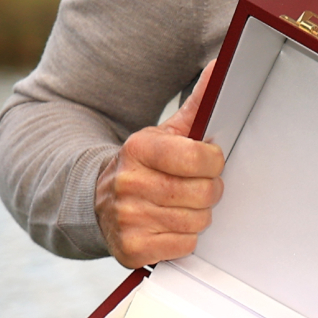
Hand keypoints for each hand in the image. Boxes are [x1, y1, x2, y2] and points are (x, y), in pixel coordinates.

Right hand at [95, 58, 226, 268]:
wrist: (99, 200)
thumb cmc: (145, 165)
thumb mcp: (166, 133)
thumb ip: (196, 105)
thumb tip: (218, 68)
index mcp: (139, 149)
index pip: (199, 158)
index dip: (213, 162)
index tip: (208, 161)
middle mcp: (128, 183)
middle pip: (203, 193)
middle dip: (209, 190)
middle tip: (196, 186)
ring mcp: (127, 218)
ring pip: (196, 222)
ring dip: (197, 216)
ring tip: (181, 205)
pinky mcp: (130, 248)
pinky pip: (183, 246)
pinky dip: (184, 239)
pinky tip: (169, 226)